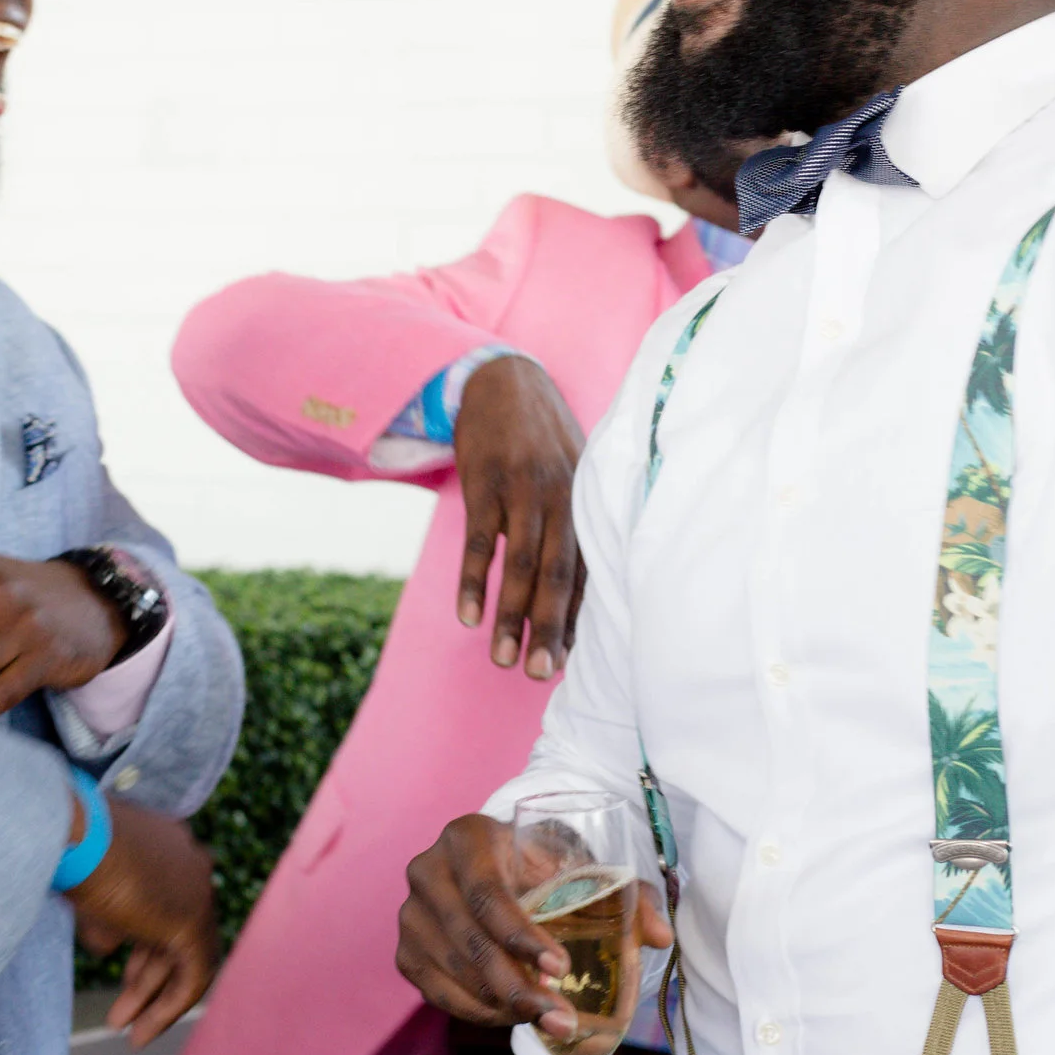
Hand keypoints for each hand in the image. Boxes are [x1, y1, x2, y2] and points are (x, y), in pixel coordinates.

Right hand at [67, 799, 221, 1047]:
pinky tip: (144, 1029)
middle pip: (172, 929)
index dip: (141, 942)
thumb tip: (109, 944)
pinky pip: (193, 973)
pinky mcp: (192, 920)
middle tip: (122, 1010)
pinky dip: (169, 1005)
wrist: (73, 833)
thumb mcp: (89, 882)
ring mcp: (197, 889)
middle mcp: (190, 862)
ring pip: (184, 954)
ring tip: (128, 1030)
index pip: (163, 901)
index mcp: (168, 843)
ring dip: (154, 997)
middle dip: (145, 975)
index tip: (123, 969)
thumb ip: (107, 912)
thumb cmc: (68, 848)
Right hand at [397, 814, 672, 1033]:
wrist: (491, 866)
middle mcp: (428, 870)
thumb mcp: (577, 866)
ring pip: (454, 972)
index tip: (561, 969)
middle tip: (562, 1016)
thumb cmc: (538, 864)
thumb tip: (660, 936)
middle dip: (519, 987)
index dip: (523, 937)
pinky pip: (438, 992)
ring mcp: (410, 913)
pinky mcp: (406, 950)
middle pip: (471, 941)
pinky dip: (476, 1010)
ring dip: (501, 1005)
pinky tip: (512, 1016)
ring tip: (548, 1020)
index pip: (488, 894)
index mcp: (468, 837)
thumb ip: (623, 895)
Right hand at [454, 356, 585, 679]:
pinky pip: (478, 540)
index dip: (576, 619)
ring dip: (511, 615)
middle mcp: (560, 498)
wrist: (506, 380)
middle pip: (558, 574)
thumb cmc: (543, 440)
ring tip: (503, 660)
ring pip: (519, 564)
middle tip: (542, 675)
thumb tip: (577, 593)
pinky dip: (473, 580)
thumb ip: (576, 525)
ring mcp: (521, 489)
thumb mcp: (572, 473)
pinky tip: (468, 616)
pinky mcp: (484, 482)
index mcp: (586, 503)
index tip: (569, 663)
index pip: (586, 571)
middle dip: (550, 628)